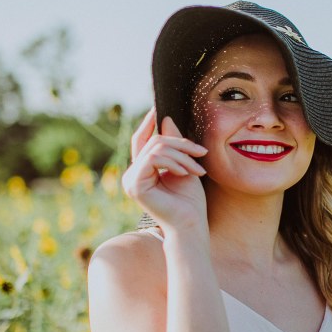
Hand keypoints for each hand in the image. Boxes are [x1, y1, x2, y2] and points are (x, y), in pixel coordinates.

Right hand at [122, 108, 208, 230]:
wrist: (191, 224)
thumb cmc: (190, 201)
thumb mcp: (184, 165)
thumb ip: (173, 145)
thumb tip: (164, 119)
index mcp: (142, 170)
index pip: (142, 140)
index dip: (149, 122)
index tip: (158, 107)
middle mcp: (132, 174)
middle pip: (153, 141)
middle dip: (180, 143)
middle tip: (201, 153)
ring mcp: (130, 180)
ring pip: (156, 148)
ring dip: (182, 155)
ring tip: (197, 169)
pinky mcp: (134, 185)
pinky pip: (154, 158)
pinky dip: (174, 163)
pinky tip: (185, 174)